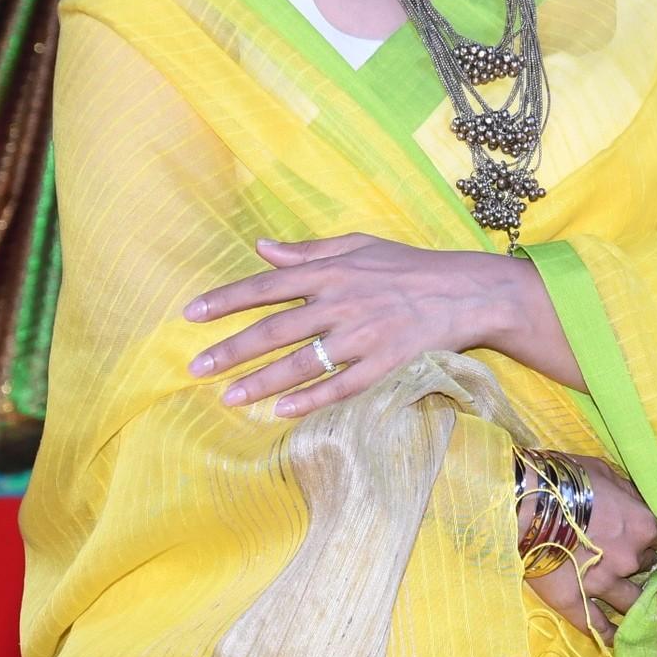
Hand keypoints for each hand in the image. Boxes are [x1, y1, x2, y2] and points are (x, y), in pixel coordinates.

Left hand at [182, 232, 512, 416]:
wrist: (466, 291)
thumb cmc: (407, 266)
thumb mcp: (357, 245)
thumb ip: (307, 251)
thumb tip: (260, 247)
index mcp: (330, 272)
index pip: (265, 286)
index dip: (225, 300)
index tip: (191, 314)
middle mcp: (339, 304)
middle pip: (274, 330)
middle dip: (231, 350)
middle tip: (195, 368)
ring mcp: (362, 338)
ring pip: (301, 363)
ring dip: (261, 382)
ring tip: (228, 397)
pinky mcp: (384, 365)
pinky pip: (341, 387)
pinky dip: (310, 400)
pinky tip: (281, 412)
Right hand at [523, 453, 656, 646]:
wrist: (524, 501)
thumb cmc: (565, 479)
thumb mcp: (604, 472)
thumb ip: (628, 492)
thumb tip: (640, 502)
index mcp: (642, 526)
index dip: (653, 540)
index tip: (647, 540)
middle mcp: (630, 559)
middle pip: (648, 569)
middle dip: (639, 564)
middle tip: (626, 559)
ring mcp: (604, 584)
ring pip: (631, 602)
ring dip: (632, 600)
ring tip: (631, 603)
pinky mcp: (577, 602)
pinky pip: (600, 627)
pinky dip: (611, 635)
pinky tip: (618, 640)